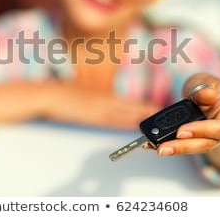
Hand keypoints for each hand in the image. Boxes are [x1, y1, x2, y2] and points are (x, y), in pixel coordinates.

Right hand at [41, 81, 159, 129]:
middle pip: (135, 108)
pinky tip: (137, 125)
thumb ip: (101, 101)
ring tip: (161, 124)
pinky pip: (114, 120)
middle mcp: (108, 100)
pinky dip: (127, 123)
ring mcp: (101, 107)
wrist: (50, 94)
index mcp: (107, 96)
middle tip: (169, 118)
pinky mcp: (93, 114)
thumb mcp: (86, 95)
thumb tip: (112, 108)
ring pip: (128, 114)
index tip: (162, 112)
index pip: (133, 103)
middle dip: (151, 114)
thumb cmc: (66, 95)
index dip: (148, 108)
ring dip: (143, 119)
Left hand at [154, 72, 219, 156]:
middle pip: (206, 144)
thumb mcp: (207, 81)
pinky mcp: (197, 141)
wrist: (209, 96)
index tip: (181, 131)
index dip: (202, 131)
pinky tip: (155, 145)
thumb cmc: (209, 88)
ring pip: (195, 148)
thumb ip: (204, 88)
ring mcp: (210, 138)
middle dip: (183, 146)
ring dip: (176, 149)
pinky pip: (186, 144)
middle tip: (163, 147)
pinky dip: (171, 145)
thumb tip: (206, 95)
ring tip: (159, 149)